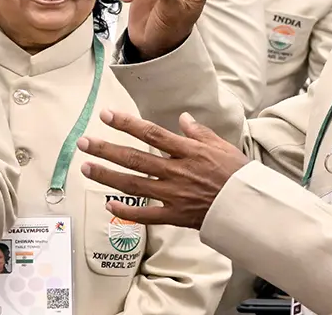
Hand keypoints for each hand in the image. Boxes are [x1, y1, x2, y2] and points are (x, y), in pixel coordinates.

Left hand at [77, 110, 250, 229]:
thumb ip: (199, 132)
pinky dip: (126, 211)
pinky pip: (146, 215)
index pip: (151, 133)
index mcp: (187, 151)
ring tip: (86, 168)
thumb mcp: (221, 145)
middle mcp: (176, 171)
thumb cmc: (237, 174)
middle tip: (84, 142)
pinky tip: (108, 205)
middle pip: (135, 158)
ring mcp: (173, 194)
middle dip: (106, 149)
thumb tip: (183, 118)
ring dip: (107, 176)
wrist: (248, 205)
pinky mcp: (175, 215)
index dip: (126, 124)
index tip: (106, 115)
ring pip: (133, 185)